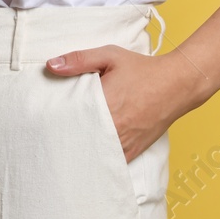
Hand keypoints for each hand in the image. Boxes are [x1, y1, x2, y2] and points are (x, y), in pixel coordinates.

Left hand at [46, 45, 200, 162]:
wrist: (177, 84)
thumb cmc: (142, 69)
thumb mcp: (110, 56)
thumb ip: (79, 60)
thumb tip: (50, 65)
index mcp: (105, 103)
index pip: (71, 119)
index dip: (56, 123)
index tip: (42, 124)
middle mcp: (114, 126)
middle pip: (80, 140)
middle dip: (65, 140)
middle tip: (47, 140)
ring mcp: (125, 142)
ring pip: (95, 155)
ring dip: (81, 152)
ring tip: (63, 151)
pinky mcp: (134, 150)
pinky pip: (112, 163)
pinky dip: (99, 161)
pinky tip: (87, 160)